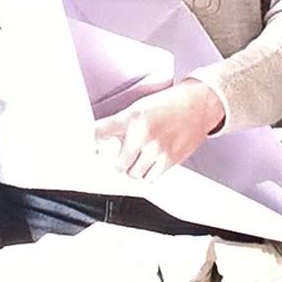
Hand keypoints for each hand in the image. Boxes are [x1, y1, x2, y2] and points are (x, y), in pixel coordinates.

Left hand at [93, 80, 225, 181]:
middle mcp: (143, 135)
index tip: (82, 147)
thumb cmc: (169, 104)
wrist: (198, 105)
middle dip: (117, 161)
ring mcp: (157, 150)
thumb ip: (120, 123)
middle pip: (117, 164)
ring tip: (138, 157)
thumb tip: (99, 139)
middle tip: (120, 155)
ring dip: (132, 169)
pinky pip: (150, 178)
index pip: (101, 133)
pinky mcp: (170, 161)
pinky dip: (147, 173)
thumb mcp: (139, 106)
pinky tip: (149, 162)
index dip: (89, 142)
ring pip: (133, 174)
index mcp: (132, 118)